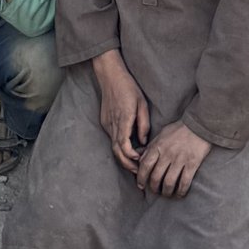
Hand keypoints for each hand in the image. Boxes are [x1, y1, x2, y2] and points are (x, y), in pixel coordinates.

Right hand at [93, 50, 151, 170]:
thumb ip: (143, 124)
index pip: (124, 146)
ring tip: (134, 165)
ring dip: (123, 158)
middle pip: (117, 151)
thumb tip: (144, 142)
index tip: (141, 162)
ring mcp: (107, 123)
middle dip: (127, 164)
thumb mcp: (142, 103)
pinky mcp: (105, 122)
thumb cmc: (128, 87)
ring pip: (113, 147)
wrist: (110, 75)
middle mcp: (113, 124)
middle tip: (138, 173)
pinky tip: (128, 150)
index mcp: (123, 119)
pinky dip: (119, 148)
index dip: (131, 157)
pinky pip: (112, 138)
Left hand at [135, 119, 209, 198]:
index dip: (141, 178)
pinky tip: (179, 194)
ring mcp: (180, 159)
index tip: (141, 185)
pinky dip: (181, 191)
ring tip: (166, 193)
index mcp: (158, 146)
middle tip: (155, 191)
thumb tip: (140, 160)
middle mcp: (167, 154)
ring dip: (166, 192)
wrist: (199, 124)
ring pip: (168, 182)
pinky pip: (184, 182)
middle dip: (154, 188)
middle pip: (156, 177)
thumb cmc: (179, 129)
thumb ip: (151, 147)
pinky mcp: (192, 164)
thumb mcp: (161, 134)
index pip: (145, 166)